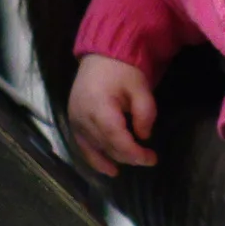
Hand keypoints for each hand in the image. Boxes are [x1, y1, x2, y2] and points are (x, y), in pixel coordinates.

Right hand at [68, 54, 157, 176]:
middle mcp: (82, 117)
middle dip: (129, 156)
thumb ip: (145, 113)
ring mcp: (74, 120)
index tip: (151, 159)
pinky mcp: (73, 121)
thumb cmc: (122, 70)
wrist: (100, 56)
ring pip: (95, 149)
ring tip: (132, 164)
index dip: (134, 153)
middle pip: (107, 146)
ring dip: (114, 159)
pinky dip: (95, 159)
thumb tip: (144, 137)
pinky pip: (83, 146)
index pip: (116, 139)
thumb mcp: (140, 87)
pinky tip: (108, 169)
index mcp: (99, 107)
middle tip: (149, 158)